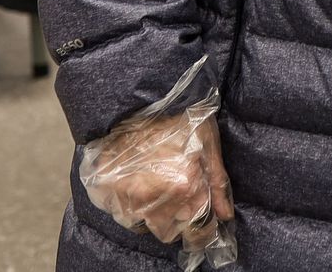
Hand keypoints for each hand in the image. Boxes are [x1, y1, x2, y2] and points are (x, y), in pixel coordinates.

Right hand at [83, 108, 234, 250]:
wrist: (140, 99)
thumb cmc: (180, 117)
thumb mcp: (208, 143)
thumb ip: (218, 182)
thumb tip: (225, 215)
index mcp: (184, 187)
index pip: (195, 229)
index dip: (200, 227)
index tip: (201, 220)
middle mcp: (153, 199)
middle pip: (168, 231)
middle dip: (176, 219)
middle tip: (177, 195)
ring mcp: (126, 198)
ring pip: (144, 224)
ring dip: (153, 212)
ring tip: (157, 183)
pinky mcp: (106, 193)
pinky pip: (123, 213)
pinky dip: (131, 205)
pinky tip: (139, 182)